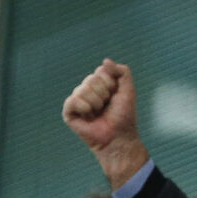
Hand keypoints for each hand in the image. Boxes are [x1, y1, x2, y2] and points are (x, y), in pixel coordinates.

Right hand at [62, 59, 148, 189]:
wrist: (118, 136)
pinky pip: (72, 100)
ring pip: (83, 89)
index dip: (111, 83)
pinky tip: (89, 116)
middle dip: (104, 93)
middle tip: (106, 106)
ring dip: (96, 102)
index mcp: (100, 83)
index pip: (101, 71)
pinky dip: (85, 107)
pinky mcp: (68, 112)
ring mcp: (77, 100)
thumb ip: (122, 72)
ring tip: (98, 112)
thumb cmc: (123, 114)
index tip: (115, 95)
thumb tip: (105, 61)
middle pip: (91, 78)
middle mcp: (87, 90)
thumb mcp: (128, 89)